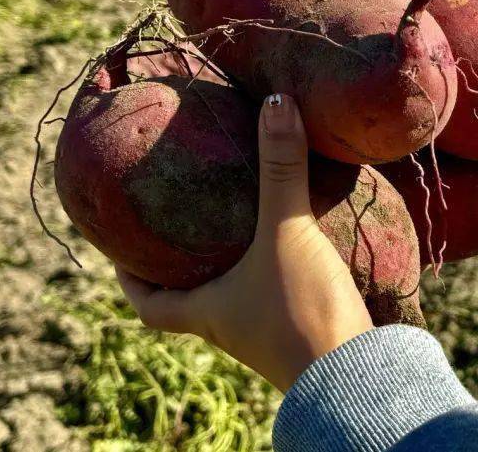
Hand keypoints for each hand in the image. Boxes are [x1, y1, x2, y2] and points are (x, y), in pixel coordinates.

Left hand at [116, 93, 373, 391]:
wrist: (358, 375)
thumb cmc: (301, 311)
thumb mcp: (286, 231)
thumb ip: (281, 168)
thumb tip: (275, 102)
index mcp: (205, 310)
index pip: (148, 303)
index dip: (128, 276)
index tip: (119, 247)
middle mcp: (229, 324)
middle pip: (190, 293)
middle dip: (185, 258)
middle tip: (183, 213)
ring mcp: (266, 328)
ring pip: (236, 290)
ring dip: (233, 258)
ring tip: (238, 214)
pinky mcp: (303, 326)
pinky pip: (277, 289)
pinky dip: (276, 265)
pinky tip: (297, 236)